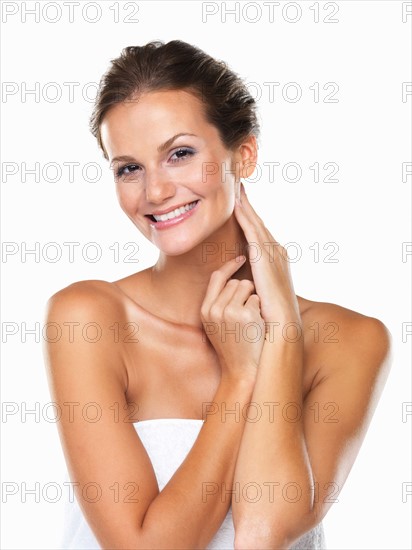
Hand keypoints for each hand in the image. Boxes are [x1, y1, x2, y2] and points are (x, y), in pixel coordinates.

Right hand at [200, 256, 264, 382]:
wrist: (243, 370)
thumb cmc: (235, 346)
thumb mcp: (217, 324)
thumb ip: (219, 302)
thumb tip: (233, 278)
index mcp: (205, 310)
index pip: (217, 277)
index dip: (230, 266)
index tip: (241, 258)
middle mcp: (214, 309)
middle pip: (235, 281)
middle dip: (246, 290)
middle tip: (248, 313)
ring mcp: (229, 312)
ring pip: (246, 286)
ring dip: (253, 298)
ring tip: (251, 320)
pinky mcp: (245, 315)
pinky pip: (256, 298)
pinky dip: (260, 308)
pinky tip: (257, 325)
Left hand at [234, 183, 300, 327]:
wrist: (282, 327)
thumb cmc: (270, 316)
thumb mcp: (262, 292)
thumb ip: (255, 279)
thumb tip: (246, 278)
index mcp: (276, 259)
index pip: (260, 232)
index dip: (250, 216)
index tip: (241, 201)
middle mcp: (278, 252)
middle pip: (259, 223)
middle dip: (249, 204)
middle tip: (239, 184)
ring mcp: (273, 253)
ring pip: (256, 224)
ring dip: (246, 205)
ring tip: (237, 188)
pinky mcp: (266, 259)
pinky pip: (253, 233)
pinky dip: (245, 218)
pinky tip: (236, 206)